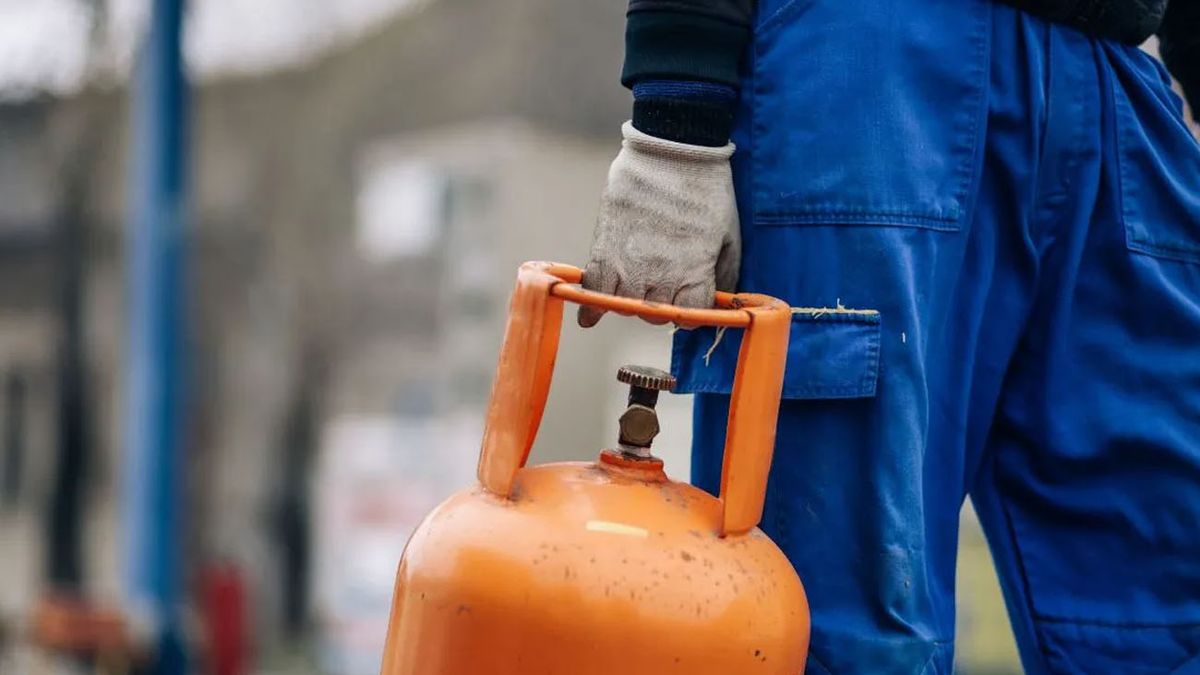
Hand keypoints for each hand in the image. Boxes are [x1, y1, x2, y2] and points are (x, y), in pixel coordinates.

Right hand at [578, 122, 740, 326]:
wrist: (672, 151)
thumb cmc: (707, 191)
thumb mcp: (730, 234)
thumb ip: (724, 273)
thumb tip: (720, 302)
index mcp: (694, 272)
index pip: (689, 316)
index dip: (691, 311)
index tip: (688, 300)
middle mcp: (660, 276)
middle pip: (655, 315)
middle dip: (661, 305)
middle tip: (661, 285)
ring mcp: (629, 265)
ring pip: (625, 307)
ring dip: (630, 302)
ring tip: (634, 286)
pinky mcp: (604, 249)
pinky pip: (594, 290)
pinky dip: (591, 307)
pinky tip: (591, 316)